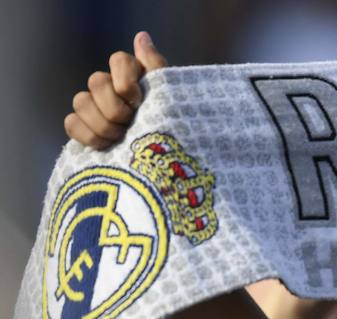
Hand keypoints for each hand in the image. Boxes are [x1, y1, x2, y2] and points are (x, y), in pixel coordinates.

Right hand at [65, 30, 166, 149]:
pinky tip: (106, 146)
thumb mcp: (168, 98)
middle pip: (96, 81)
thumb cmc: (169, 129)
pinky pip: (71, 123)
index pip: (118, 59)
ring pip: (80, 101)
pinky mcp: (82, 128)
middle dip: (115, 108)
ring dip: (104, 124)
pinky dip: (89, 136)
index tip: (138, 101)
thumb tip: (141, 36)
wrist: (161, 166)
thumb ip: (155, 66)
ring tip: (122, 138)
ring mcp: (93, 107)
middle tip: (131, 123)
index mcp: (132, 77)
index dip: (126, 82)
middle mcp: (110, 88)